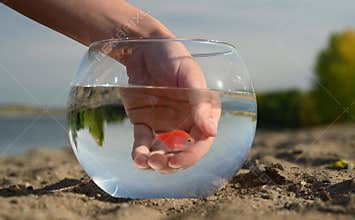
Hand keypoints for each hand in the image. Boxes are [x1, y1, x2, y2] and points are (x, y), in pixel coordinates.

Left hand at [119, 41, 220, 172]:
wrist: (142, 47)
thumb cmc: (171, 55)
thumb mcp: (188, 74)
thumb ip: (199, 100)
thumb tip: (211, 131)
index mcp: (202, 111)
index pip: (203, 140)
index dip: (193, 154)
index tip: (178, 159)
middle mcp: (186, 121)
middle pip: (184, 151)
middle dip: (173, 163)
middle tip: (160, 164)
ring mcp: (165, 123)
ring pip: (164, 152)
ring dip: (157, 163)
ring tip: (147, 161)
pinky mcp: (145, 122)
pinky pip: (144, 143)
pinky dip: (140, 154)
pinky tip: (138, 158)